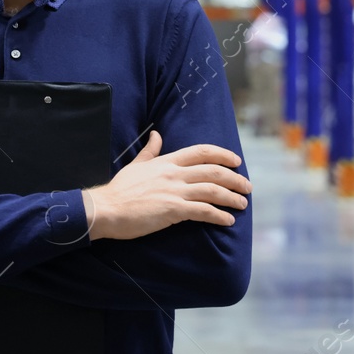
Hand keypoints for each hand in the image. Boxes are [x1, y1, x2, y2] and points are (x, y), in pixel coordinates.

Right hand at [81, 131, 249, 240]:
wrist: (106, 209)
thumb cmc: (119, 190)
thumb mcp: (136, 164)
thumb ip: (150, 150)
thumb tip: (156, 133)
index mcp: (166, 162)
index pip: (201, 152)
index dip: (222, 154)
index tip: (236, 161)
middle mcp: (174, 174)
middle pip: (213, 171)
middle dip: (234, 178)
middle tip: (247, 186)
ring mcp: (174, 191)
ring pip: (212, 190)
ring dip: (231, 197)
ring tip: (242, 204)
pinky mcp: (173, 210)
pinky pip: (203, 211)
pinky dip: (219, 215)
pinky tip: (228, 220)